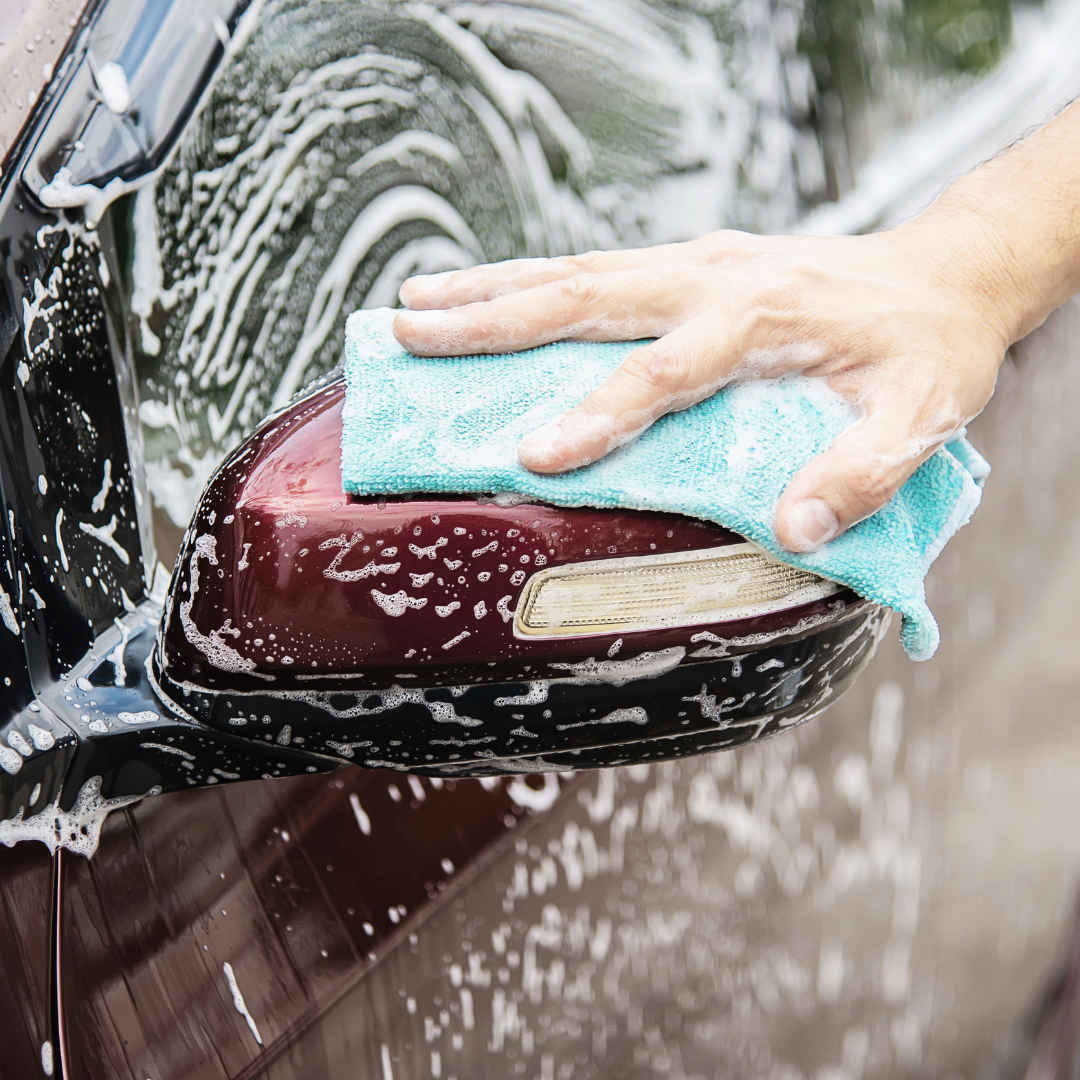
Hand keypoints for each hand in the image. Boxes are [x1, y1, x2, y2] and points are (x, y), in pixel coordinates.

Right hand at [392, 225, 1011, 551]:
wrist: (945, 274)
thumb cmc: (926, 351)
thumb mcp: (921, 417)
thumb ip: (861, 475)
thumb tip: (795, 531)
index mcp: (763, 320)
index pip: (663, 373)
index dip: (596, 415)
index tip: (530, 455)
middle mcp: (715, 279)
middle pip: (588, 296)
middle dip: (492, 320)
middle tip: (411, 336)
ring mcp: (697, 264)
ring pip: (577, 272)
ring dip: (491, 289)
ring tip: (414, 306)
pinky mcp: (689, 264)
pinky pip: (596, 269)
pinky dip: (530, 282)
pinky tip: (484, 295)